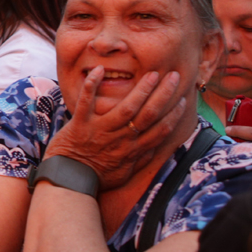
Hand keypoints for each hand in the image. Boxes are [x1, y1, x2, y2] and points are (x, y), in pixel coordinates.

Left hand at [44, 68, 186, 190]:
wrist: (68, 181)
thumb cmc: (96, 177)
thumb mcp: (124, 174)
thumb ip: (140, 160)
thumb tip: (158, 149)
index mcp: (133, 150)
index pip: (160, 130)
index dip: (174, 114)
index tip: (183, 99)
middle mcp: (121, 138)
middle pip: (148, 114)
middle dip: (164, 94)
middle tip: (174, 76)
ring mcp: (101, 130)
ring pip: (127, 107)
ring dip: (141, 89)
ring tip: (153, 73)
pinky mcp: (81, 124)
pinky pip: (86, 101)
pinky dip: (91, 85)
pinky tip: (99, 70)